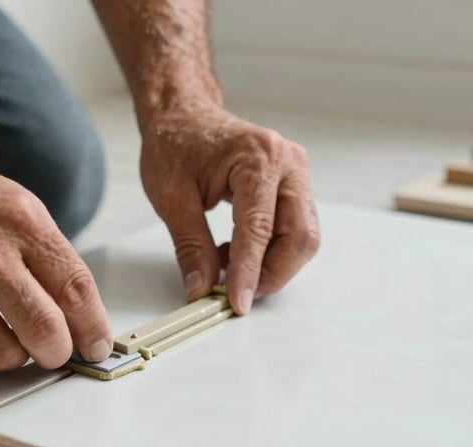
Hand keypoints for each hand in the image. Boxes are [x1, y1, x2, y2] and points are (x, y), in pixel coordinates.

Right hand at [0, 147, 112, 369]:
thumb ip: (48, 257)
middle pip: (43, 331)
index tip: (96, 347)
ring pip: (0, 355)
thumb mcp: (14, 206)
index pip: (75, 289)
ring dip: (12, 354)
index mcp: (19, 221)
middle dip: (57, 352)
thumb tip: (79, 317)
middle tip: (53, 351)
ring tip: (5, 332)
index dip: (93, 328)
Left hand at [139, 102, 319, 313]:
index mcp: (258, 158)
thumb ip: (190, 246)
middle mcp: (288, 164)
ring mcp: (295, 174)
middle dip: (271, 274)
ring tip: (226, 265)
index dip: (249, 272)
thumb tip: (202, 288)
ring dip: (270, 265)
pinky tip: (234, 251)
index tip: (237, 303)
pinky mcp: (291, 187)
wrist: (183, 116)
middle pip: (300, 237)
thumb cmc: (175, 145)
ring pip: (301, 237)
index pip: (259, 229)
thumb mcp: (171, 198)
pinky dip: (269, 251)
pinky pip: (293, 230)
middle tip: (236, 294)